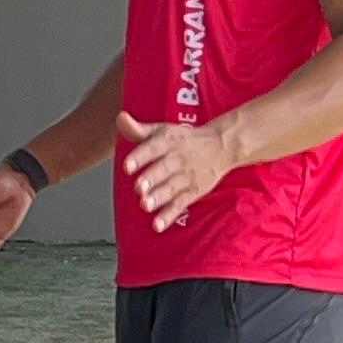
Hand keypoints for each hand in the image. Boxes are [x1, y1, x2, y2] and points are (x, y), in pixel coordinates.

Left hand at [115, 110, 229, 232]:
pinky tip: (157, 225)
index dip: (139, 157)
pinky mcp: (192, 192)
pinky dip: (169, 216)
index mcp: (167, 143)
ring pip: (170, 188)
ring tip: (145, 205)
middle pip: (162, 170)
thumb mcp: (161, 130)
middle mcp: (177, 160)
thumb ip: (137, 129)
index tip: (127, 166)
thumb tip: (120, 118)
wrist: (222, 145)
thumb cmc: (184, 139)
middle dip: (150, 179)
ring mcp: (186, 177)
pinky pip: (180, 204)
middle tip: (138, 187)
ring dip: (158, 197)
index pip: (152, 148)